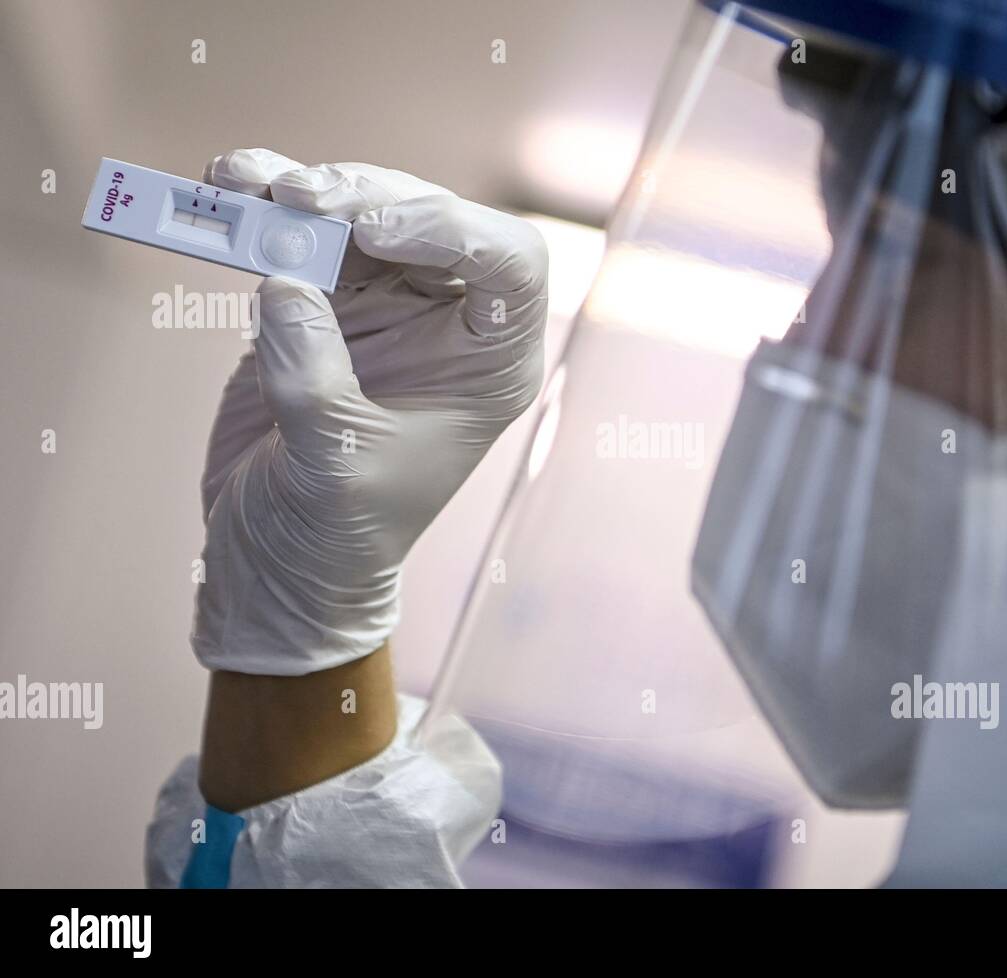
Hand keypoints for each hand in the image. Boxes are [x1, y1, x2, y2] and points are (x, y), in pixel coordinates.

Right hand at [193, 149, 546, 675]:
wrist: (280, 558)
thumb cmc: (336, 532)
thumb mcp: (336, 466)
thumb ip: (314, 376)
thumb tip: (285, 281)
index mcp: (489, 364)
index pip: (508, 265)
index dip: (450, 228)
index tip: (371, 231)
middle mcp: (449, 323)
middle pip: (428, 221)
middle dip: (363, 198)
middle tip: (294, 197)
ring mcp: (387, 307)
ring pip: (361, 216)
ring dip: (303, 191)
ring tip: (242, 183)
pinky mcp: (325, 304)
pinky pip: (303, 238)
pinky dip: (264, 209)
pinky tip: (226, 188)